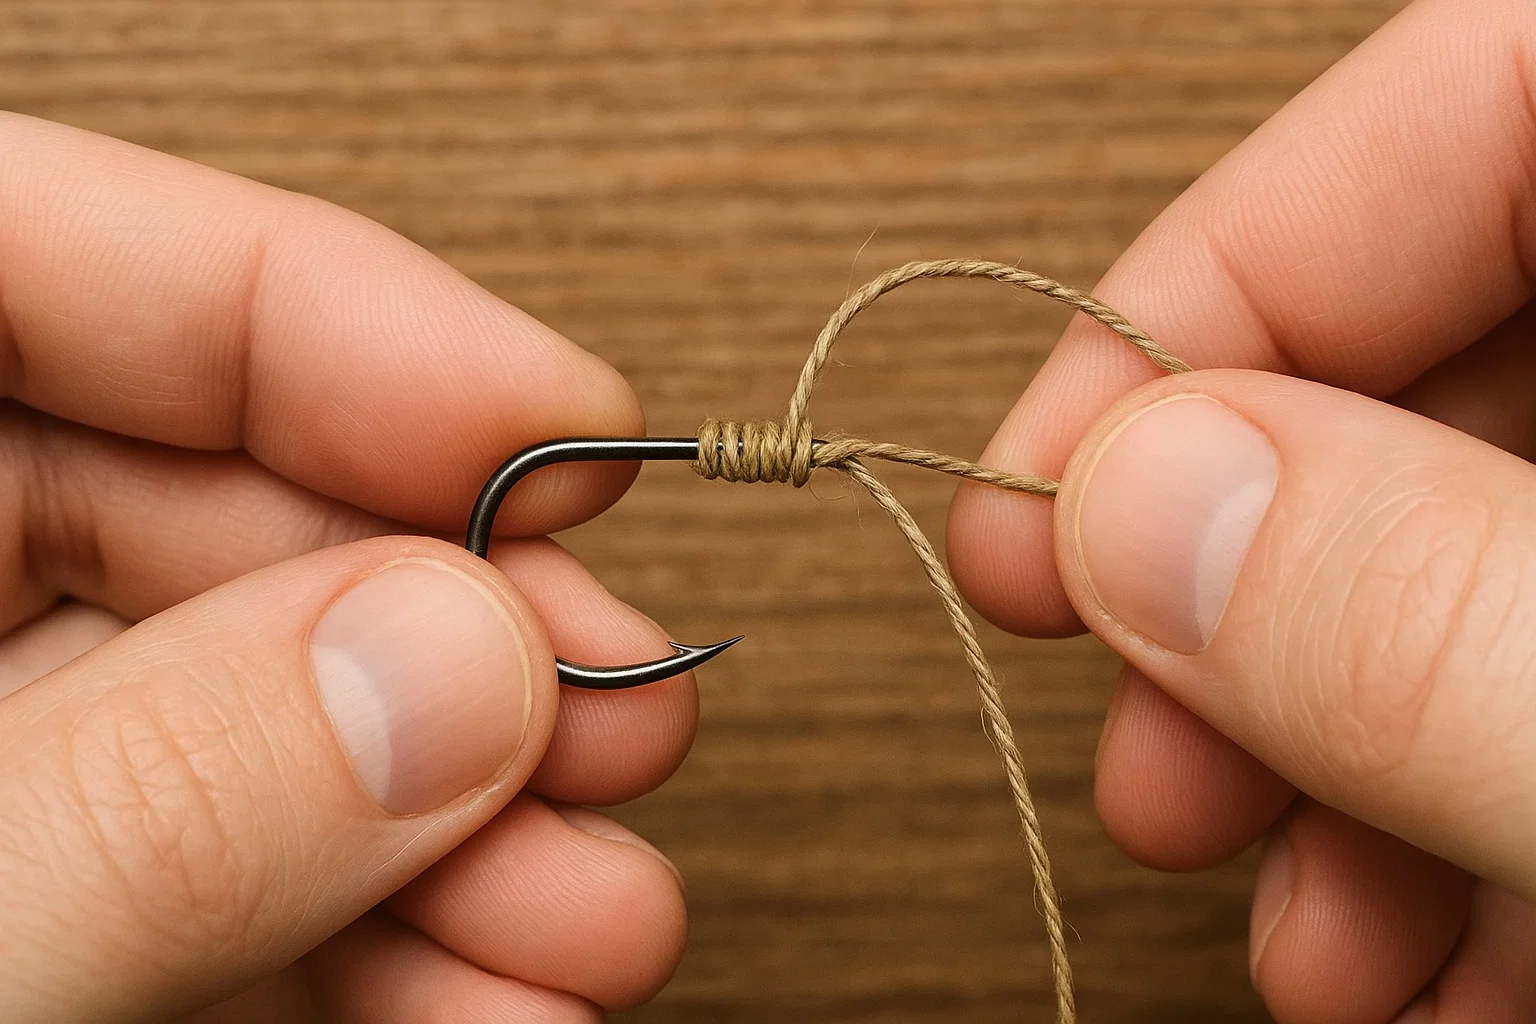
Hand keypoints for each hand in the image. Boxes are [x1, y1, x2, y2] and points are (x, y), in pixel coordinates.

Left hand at [0, 113, 692, 1021]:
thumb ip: (140, 800)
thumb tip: (452, 668)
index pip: (33, 256)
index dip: (315, 304)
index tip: (551, 421)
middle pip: (208, 491)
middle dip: (452, 618)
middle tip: (614, 699)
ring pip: (263, 700)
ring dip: (468, 811)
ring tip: (595, 908)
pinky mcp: (50, 901)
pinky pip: (240, 866)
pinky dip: (392, 934)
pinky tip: (501, 990)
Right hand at [948, 1, 1535, 1019]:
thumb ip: (1443, 620)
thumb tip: (1144, 508)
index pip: (1502, 98)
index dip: (1242, 262)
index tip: (1066, 465)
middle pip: (1449, 345)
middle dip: (1249, 560)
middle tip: (1140, 719)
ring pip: (1479, 548)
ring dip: (1327, 737)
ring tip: (1270, 903)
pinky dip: (1451, 832)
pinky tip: (1403, 964)